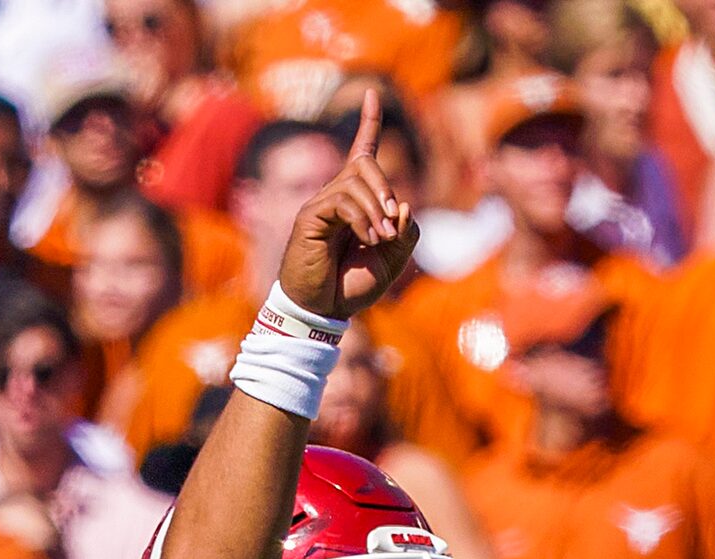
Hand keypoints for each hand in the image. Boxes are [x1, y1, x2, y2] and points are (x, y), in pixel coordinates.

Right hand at [277, 89, 417, 319]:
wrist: (322, 310)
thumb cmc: (352, 286)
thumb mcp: (392, 261)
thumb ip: (404, 234)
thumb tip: (401, 206)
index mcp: (355, 202)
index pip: (361, 152)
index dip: (368, 122)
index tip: (373, 94)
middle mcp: (335, 196)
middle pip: (365, 163)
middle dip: (385, 188)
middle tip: (391, 225)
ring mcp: (320, 204)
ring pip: (356, 182)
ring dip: (377, 210)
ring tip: (380, 240)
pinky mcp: (310, 217)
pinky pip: (343, 202)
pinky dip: (363, 220)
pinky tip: (368, 240)